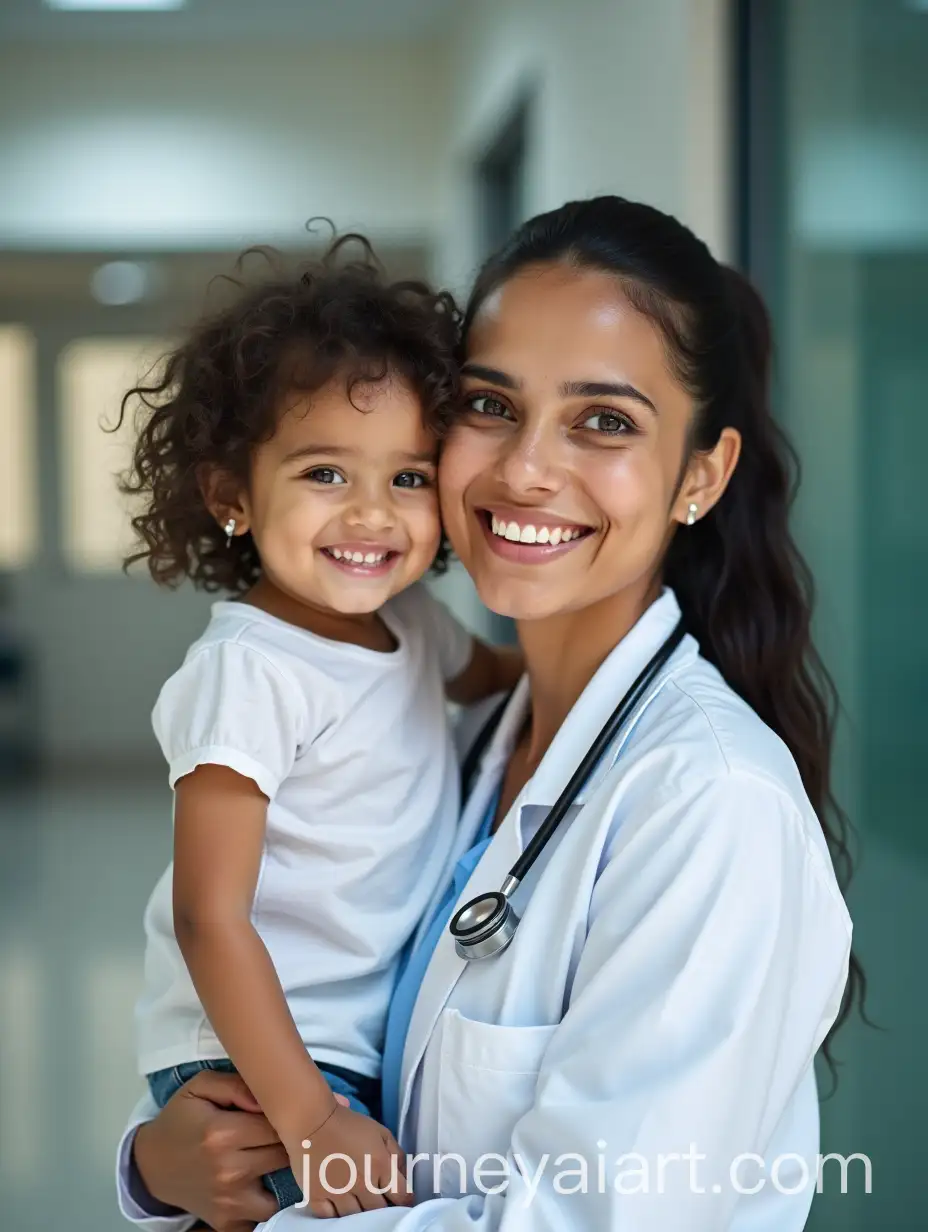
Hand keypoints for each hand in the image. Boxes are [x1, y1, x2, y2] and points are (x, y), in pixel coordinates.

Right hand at [133, 1068, 288, 1230]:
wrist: (152, 1166)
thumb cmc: (180, 1121)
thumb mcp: (200, 1087)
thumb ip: (237, 1085)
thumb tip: (267, 1098)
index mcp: (222, 1134)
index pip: (277, 1124)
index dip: (287, 1115)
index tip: (287, 1111)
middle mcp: (228, 1171)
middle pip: (284, 1155)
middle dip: (290, 1142)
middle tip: (284, 1132)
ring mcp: (229, 1202)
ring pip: (284, 1190)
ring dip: (284, 1174)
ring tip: (274, 1158)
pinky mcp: (227, 1223)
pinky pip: (264, 1216)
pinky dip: (269, 1201)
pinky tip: (264, 1183)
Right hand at [286, 1104, 411, 1217]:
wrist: (311, 1120)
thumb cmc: (348, 1123)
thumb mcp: (380, 1132)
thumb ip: (396, 1154)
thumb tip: (402, 1176)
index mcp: (380, 1166)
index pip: (401, 1196)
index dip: (403, 1199)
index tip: (398, 1197)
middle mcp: (361, 1184)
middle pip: (379, 1210)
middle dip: (381, 1204)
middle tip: (376, 1196)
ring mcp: (338, 1194)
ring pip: (356, 1217)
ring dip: (359, 1210)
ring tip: (357, 1199)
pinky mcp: (317, 1198)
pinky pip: (330, 1218)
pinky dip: (335, 1214)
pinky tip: (338, 1204)